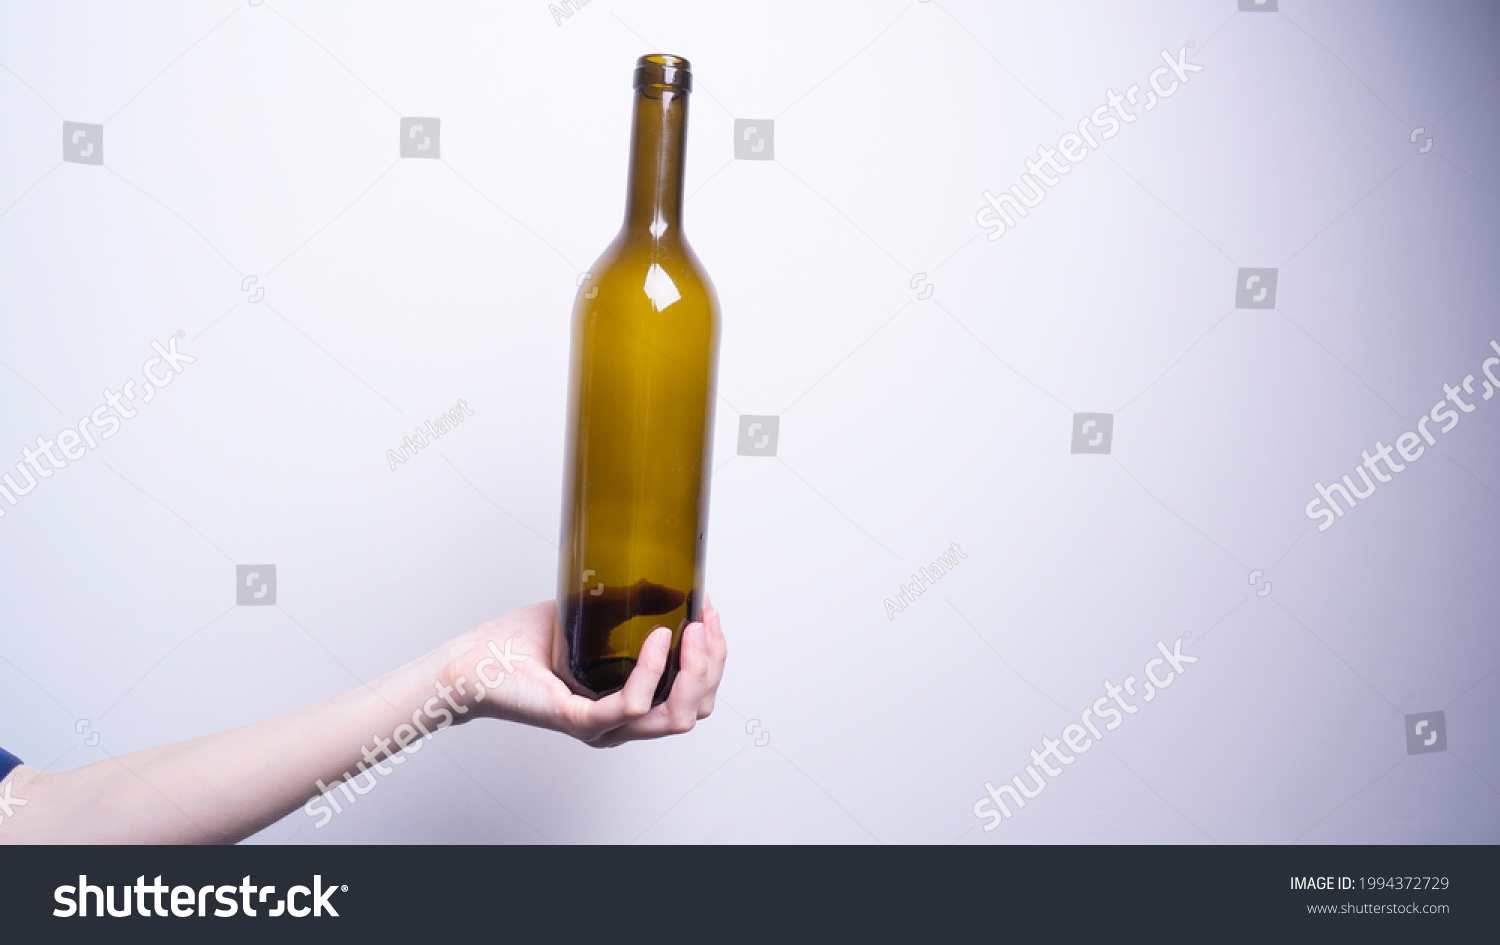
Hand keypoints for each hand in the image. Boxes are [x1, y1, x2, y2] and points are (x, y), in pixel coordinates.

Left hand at [444, 597, 726, 747]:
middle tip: (706, 621)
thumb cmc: (522, 645)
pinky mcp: (580, 721)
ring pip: (675, 717)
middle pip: (696, 709)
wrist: (474, 660)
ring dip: (695, 671)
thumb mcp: (593, 614)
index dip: (714, 656)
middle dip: (713, 664)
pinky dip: (652, 672)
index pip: (696, 696)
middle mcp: (623, 724)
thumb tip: (677, 585)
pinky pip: (631, 707)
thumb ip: (634, 605)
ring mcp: (603, 727)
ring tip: (693, 629)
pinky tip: (659, 639)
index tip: (710, 613)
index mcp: (631, 704)